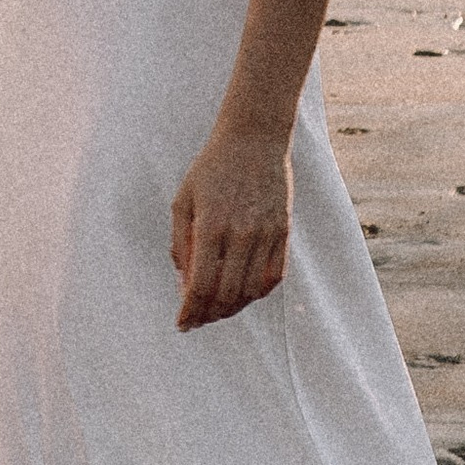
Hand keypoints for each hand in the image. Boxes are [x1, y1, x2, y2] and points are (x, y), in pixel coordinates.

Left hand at [170, 124, 291, 329]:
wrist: (254, 139)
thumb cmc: (211, 169)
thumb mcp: (184, 200)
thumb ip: (180, 243)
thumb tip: (184, 284)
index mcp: (211, 226)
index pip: (200, 285)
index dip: (190, 310)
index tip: (182, 324)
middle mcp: (240, 234)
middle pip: (226, 294)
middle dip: (208, 315)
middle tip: (197, 320)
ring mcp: (266, 234)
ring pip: (250, 291)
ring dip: (231, 308)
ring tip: (216, 312)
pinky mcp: (283, 231)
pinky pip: (273, 276)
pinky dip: (257, 293)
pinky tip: (243, 295)